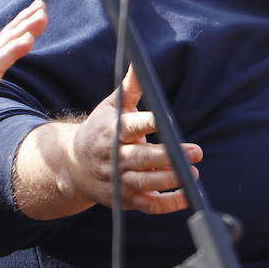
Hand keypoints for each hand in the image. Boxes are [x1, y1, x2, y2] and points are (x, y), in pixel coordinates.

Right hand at [0, 0, 47, 174]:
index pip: (0, 49)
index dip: (17, 30)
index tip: (33, 15)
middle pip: (3, 40)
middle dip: (23, 21)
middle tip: (41, 3)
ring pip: (3, 46)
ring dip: (23, 29)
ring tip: (41, 14)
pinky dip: (13, 50)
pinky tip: (28, 39)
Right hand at [61, 66, 201, 213]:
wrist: (73, 165)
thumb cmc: (100, 129)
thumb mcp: (111, 106)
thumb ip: (130, 87)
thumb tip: (139, 62)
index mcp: (113, 131)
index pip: (131, 127)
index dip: (149, 124)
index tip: (168, 120)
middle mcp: (115, 156)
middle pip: (141, 158)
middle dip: (168, 157)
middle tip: (195, 152)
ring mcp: (119, 180)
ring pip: (144, 183)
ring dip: (169, 180)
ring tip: (193, 174)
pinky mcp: (124, 199)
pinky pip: (147, 205)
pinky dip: (167, 204)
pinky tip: (187, 196)